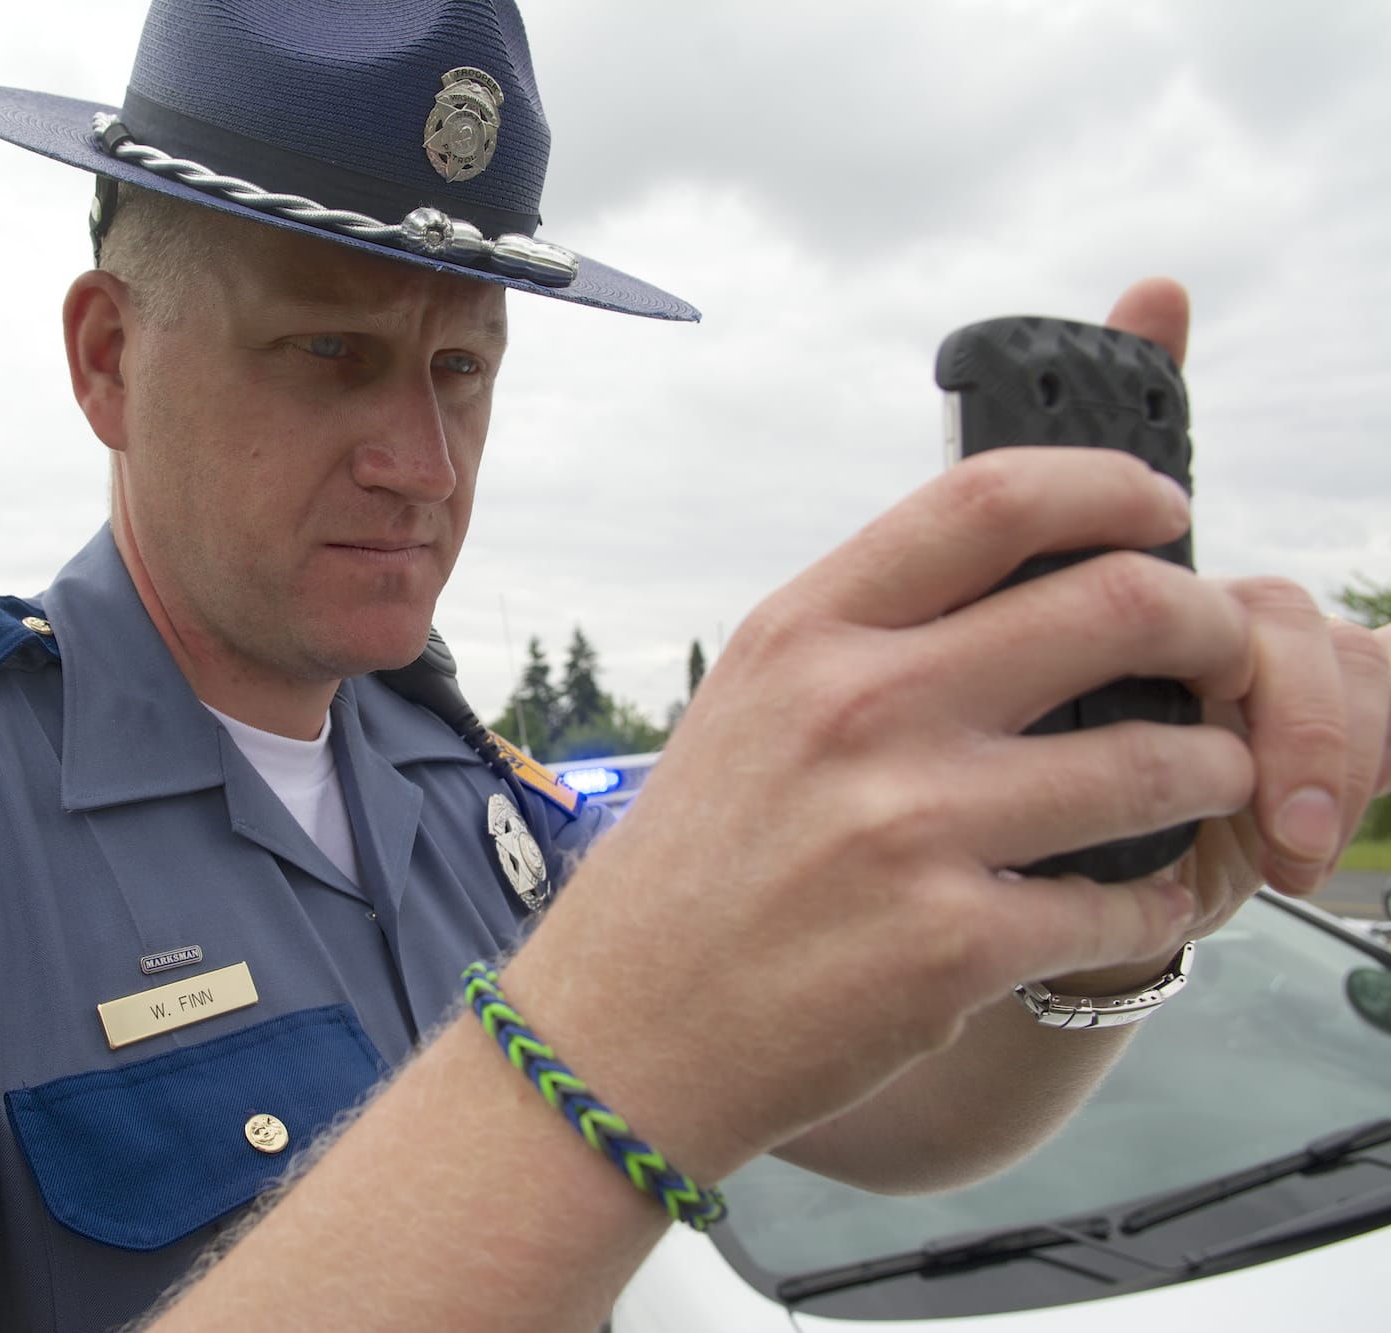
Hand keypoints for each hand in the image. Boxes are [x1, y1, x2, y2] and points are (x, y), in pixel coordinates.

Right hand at [509, 278, 1390, 1177]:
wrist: (621, 1034)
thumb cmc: (691, 872)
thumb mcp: (750, 709)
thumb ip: (868, 640)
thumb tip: (1025, 588)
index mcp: (804, 634)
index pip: (988, 501)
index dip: (1109, 489)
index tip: (1162, 515)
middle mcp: (858, 709)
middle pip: (1115, 606)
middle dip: (1212, 628)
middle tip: (1227, 660)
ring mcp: (908, 828)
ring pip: (1155, 763)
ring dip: (1214, 771)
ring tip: (1208, 783)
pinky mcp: (952, 946)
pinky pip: (1124, 906)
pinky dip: (1161, 903)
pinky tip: (1144, 901)